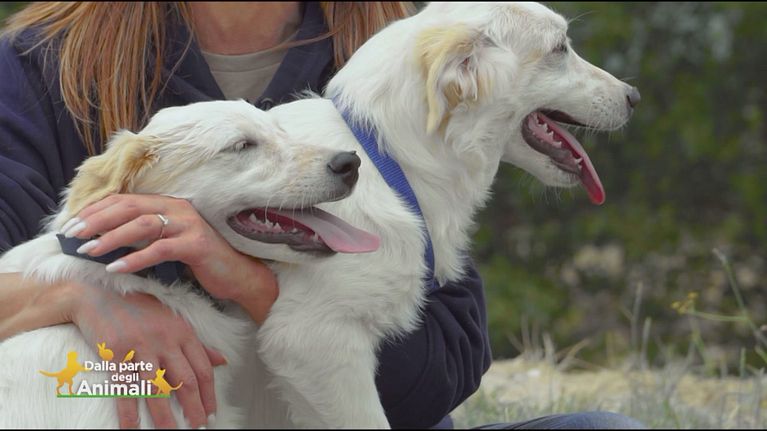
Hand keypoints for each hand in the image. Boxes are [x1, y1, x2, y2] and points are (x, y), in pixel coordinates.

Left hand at [63, 193, 278, 323]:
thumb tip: (102, 240)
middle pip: (130, 207)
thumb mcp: (168, 244)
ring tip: (87, 250)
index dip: (96, 210)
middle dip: (96, 220)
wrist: (238, 277)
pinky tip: (115, 268)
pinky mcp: (197, 245)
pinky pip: (160, 249)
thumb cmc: (200, 262)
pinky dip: (134, 258)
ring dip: (110, 237)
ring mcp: (189, 225)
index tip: (71, 224)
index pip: (125, 200)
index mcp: (169, 204)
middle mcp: (179, 208)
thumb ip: (143, 237)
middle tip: (71, 234)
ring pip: (142, 224)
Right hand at [70, 282, 225, 428]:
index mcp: (182, 332)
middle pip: (185, 381)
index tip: (211, 414)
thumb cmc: (139, 309)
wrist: (98, 294)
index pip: (203, 369)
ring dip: (165, 417)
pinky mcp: (116, 353)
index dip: (209, 395)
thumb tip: (222, 361)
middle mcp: (165, 340)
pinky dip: (129, 413)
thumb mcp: (173, 321)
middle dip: (194, 409)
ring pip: (158, 389)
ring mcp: (140, 347)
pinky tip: (133, 429)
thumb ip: (197, 343)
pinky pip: (125, 389)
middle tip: (198, 428)